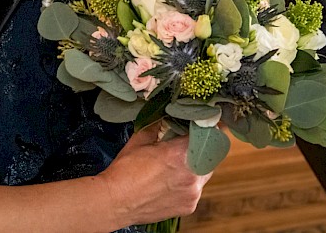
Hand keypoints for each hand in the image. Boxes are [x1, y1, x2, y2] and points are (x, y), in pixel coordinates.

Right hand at [98, 123, 212, 226]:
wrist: (115, 202)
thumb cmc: (124, 173)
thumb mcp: (138, 141)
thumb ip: (156, 127)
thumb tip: (165, 119)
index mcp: (179, 154)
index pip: (206, 136)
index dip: (207, 128)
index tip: (207, 125)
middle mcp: (191, 174)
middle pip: (210, 155)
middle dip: (201, 148)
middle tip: (188, 144)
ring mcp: (192, 193)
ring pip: (204, 173)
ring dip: (195, 166)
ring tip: (176, 165)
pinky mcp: (189, 206)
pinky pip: (196, 189)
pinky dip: (188, 183)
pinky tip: (171, 182)